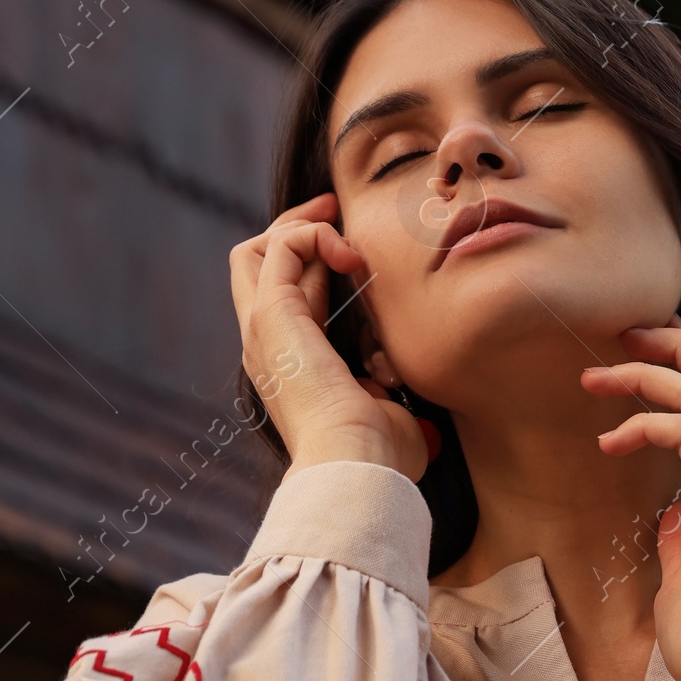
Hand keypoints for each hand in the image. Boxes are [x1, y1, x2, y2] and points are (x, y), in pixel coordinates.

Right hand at [230, 194, 427, 478]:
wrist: (357, 470)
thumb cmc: (379, 461)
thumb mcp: (388, 422)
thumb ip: (396, 414)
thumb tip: (427, 431)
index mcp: (288, 366)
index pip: (284, 296)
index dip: (314, 264)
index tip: (354, 249)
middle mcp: (265, 345)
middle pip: (253, 265)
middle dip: (293, 228)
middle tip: (334, 211)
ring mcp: (262, 330)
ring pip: (255, 251)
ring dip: (302, 227)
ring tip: (344, 229)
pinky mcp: (273, 316)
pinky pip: (282, 247)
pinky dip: (314, 235)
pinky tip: (352, 255)